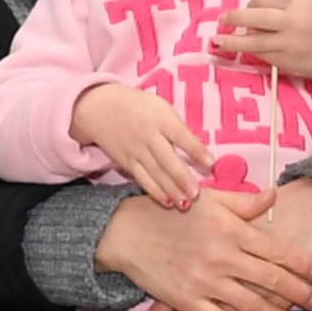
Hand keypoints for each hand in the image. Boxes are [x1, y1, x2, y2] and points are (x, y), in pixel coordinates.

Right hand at [72, 82, 212, 208]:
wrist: (100, 108)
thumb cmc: (140, 107)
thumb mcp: (161, 107)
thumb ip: (178, 128)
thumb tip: (199, 150)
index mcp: (161, 118)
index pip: (181, 135)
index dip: (196, 149)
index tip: (211, 163)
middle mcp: (148, 136)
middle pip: (167, 159)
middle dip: (182, 177)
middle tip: (196, 194)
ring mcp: (136, 151)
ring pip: (155, 173)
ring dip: (171, 190)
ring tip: (186, 204)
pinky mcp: (127, 162)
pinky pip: (142, 178)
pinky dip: (154, 191)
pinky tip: (167, 202)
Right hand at [160, 177, 311, 310]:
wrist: (126, 232)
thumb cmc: (170, 210)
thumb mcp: (209, 199)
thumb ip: (244, 202)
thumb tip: (275, 195)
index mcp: (230, 230)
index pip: (276, 250)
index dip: (302, 264)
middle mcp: (222, 257)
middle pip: (271, 280)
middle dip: (300, 294)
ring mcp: (204, 282)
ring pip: (251, 305)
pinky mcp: (187, 301)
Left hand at [211, 0, 311, 96]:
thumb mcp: (306, 6)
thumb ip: (282, 5)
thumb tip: (252, 8)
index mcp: (298, 7)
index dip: (254, 2)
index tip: (251, 4)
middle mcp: (291, 26)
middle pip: (255, 19)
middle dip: (235, 18)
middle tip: (222, 18)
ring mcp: (287, 47)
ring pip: (253, 42)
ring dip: (233, 41)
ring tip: (217, 41)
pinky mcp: (285, 64)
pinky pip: (262, 55)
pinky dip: (253, 50)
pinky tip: (246, 48)